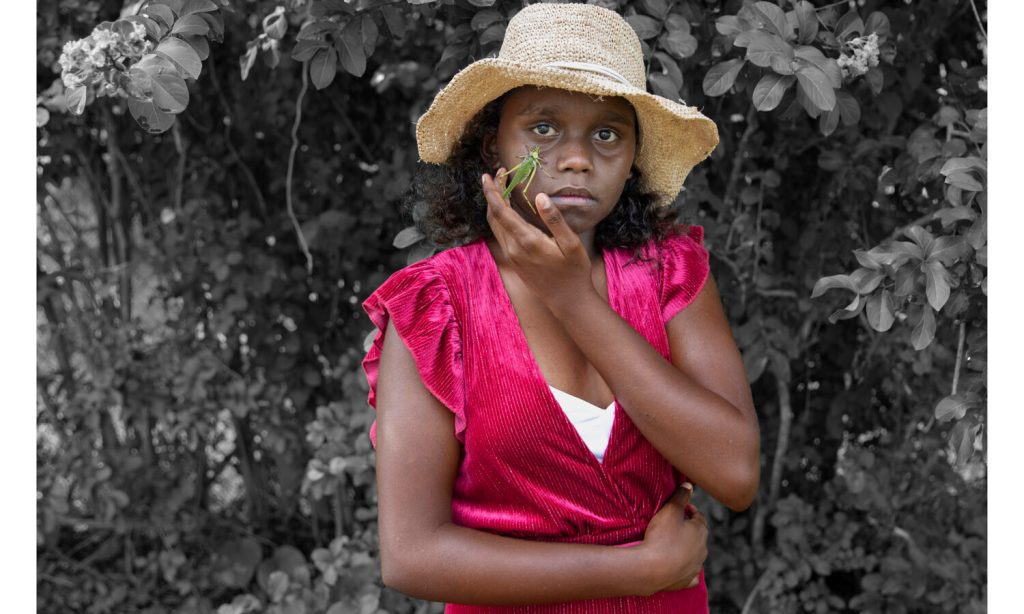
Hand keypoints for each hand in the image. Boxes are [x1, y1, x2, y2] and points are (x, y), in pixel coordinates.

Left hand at [481, 169, 594, 311]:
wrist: (567, 301)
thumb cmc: (574, 272)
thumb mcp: (571, 244)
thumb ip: (554, 220)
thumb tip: (540, 197)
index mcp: (526, 241)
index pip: (501, 211)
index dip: (492, 191)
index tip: (489, 175)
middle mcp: (513, 248)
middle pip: (493, 216)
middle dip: (492, 193)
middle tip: (498, 174)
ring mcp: (511, 255)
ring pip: (495, 225)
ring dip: (495, 205)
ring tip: (502, 187)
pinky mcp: (513, 261)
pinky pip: (500, 234)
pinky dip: (500, 217)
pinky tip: (508, 210)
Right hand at [638, 484, 707, 593]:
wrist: (652, 569)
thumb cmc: (661, 537)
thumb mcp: (670, 510)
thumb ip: (681, 496)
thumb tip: (689, 485)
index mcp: (701, 531)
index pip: (699, 517)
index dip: (689, 511)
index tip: (679, 508)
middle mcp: (703, 549)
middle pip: (698, 536)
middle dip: (688, 529)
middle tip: (673, 525)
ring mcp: (695, 567)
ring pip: (695, 555)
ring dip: (686, 548)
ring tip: (671, 544)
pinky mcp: (687, 581)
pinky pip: (690, 574)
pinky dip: (686, 569)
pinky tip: (679, 567)